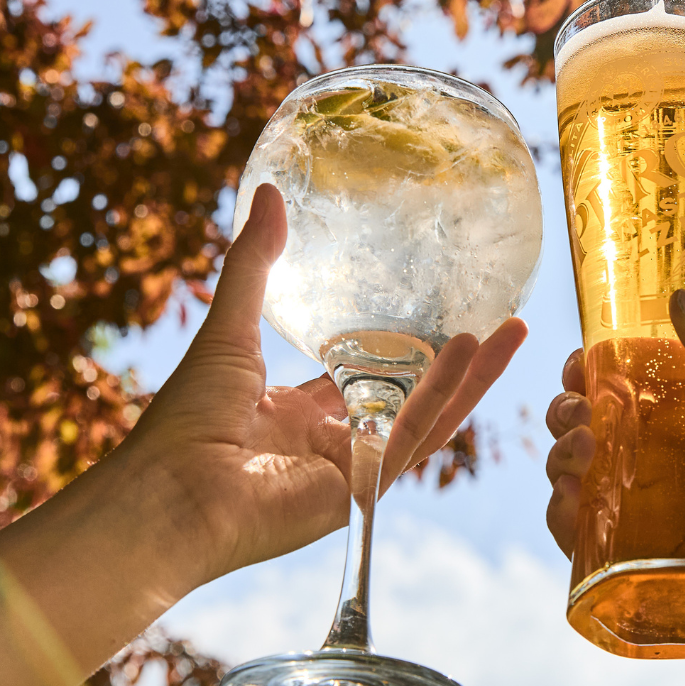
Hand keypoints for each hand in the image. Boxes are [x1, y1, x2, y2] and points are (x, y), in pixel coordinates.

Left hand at [128, 183, 527, 588]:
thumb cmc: (187, 419)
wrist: (169, 494)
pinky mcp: (366, 487)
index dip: (404, 348)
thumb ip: (254, 264)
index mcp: (299, 412)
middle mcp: (334, 441)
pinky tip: (471, 352)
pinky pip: (415, 436)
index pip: (365, 378)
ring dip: (473, 376)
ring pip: (429, 416)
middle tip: (500, 323)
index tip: (438, 314)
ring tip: (513, 333)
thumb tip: (268, 191)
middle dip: (460, 363)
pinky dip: (446, 395)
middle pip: (413, 397)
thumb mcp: (231, 327)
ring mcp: (355, 467)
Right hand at [545, 290, 684, 668]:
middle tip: (577, 415)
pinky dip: (566, 528)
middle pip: (594, 437)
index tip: (577, 365)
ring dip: (560, 465)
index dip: (592, 374)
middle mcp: (672, 472)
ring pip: (584, 490)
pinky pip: (595, 553)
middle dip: (568, 417)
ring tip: (579, 455)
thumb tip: (678, 300)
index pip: (626, 391)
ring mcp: (660, 525)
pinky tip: (568, 507)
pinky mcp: (656, 576)